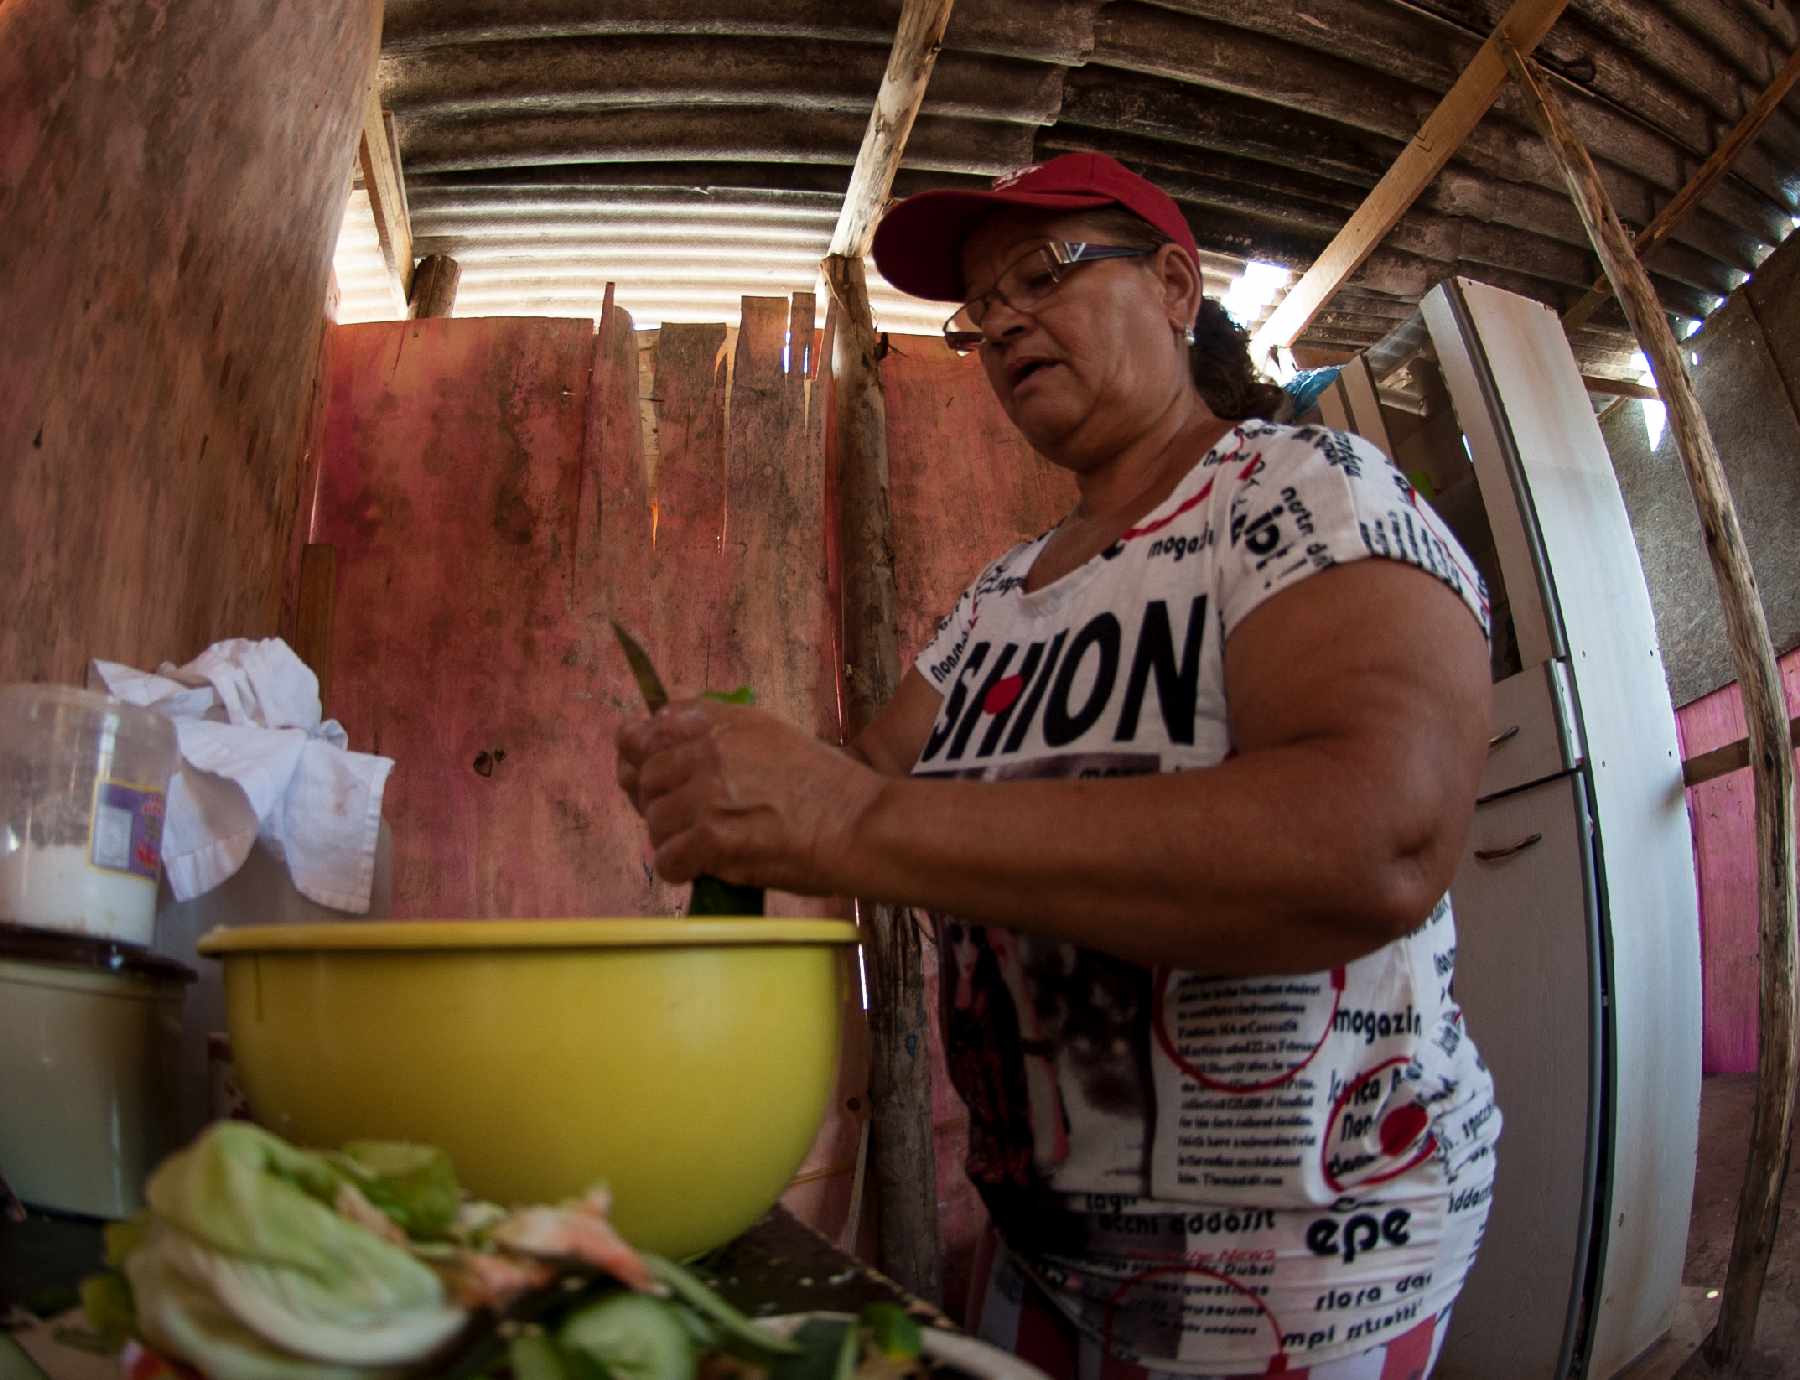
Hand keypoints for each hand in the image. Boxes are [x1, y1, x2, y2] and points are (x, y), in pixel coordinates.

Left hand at [614, 699, 884, 894]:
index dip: (640, 758)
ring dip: (672, 840)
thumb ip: (720, 736)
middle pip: (643, 779)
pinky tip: (706, 868)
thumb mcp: (771, 736)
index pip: (645, 731)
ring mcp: (707, 792)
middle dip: (655, 805)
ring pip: (653, 823)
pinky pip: (667, 860)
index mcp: (721, 721)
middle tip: (684, 824)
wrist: (860, 823)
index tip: (652, 779)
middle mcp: (708, 749)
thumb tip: (668, 749)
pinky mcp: (712, 836)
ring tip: (704, 849)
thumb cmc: (826, 787)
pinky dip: (681, 870)